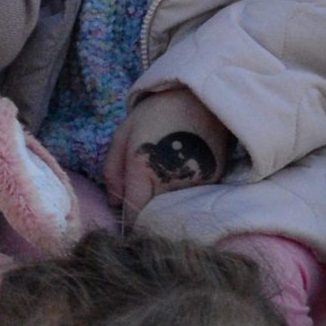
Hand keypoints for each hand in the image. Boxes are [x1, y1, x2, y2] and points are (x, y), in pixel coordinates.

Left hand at [103, 86, 232, 219]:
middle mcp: (169, 181)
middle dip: (145, 216)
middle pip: (154, 215)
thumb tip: (113, 203)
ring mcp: (194, 184)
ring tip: (162, 188)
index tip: (125, 226)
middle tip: (142, 205)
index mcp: (142, 168)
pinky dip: (183, 198)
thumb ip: (112, 170)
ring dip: (165, 207)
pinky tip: (179, 180)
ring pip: (173, 210)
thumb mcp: (123, 134)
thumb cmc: (156, 114)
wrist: (199, 99)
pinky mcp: (212, 182)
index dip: (128, 223)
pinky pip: (192, 200)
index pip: (133, 213)